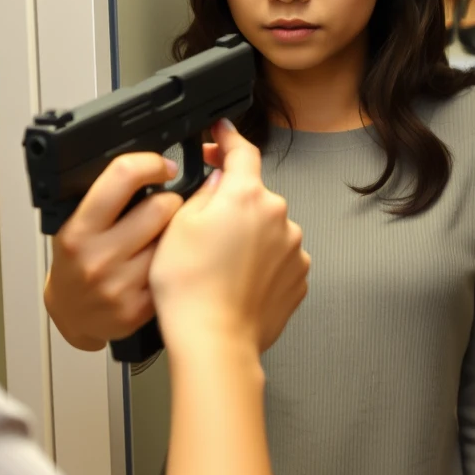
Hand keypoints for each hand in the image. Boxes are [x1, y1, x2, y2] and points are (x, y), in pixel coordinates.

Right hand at [45, 153, 183, 350]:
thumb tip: (144, 167)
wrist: (70, 314)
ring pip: (173, 239)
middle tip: (163, 207)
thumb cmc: (75, 264)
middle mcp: (98, 257)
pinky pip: (172, 269)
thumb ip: (103, 199)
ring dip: (174, 233)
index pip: (122, 176)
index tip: (162, 166)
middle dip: (169, 201)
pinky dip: (172, 262)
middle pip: (161, 207)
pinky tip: (162, 263)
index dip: (151, 163)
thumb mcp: (75, 225)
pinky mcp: (140, 307)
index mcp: (79, 229)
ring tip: (161, 236)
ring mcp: (121, 285)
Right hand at [150, 120, 309, 357]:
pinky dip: (259, 263)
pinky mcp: (297, 277)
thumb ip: (202, 193)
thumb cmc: (189, 288)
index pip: (242, 151)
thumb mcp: (177, 226)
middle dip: (230, 203)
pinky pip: (276, 257)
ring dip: (246, 236)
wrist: (214, 341)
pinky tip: (234, 280)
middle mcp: (277, 216)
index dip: (228, 138)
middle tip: (201, 228)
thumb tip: (215, 182)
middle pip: (252, 195)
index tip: (221, 133)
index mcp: (246, 196)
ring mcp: (292, 248)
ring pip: (265, 228)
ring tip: (216, 264)